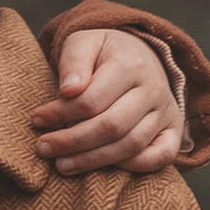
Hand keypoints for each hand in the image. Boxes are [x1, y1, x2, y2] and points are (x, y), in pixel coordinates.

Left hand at [31, 25, 185, 174]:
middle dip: (72, 142)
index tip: (37, 120)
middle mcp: (153, 89)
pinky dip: (134, 166)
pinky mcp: (172, 130)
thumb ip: (74, 61)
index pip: (92, 100)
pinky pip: (161, 156)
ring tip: (62, 164)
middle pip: (111, 126)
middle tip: (43, 148)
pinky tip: (103, 167)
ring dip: (93, 160)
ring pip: (131, 145)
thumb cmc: (103, 54)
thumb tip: (68, 90)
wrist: (139, 55)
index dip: (61, 114)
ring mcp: (165, 111)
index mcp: (130, 64)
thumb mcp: (84, 42)